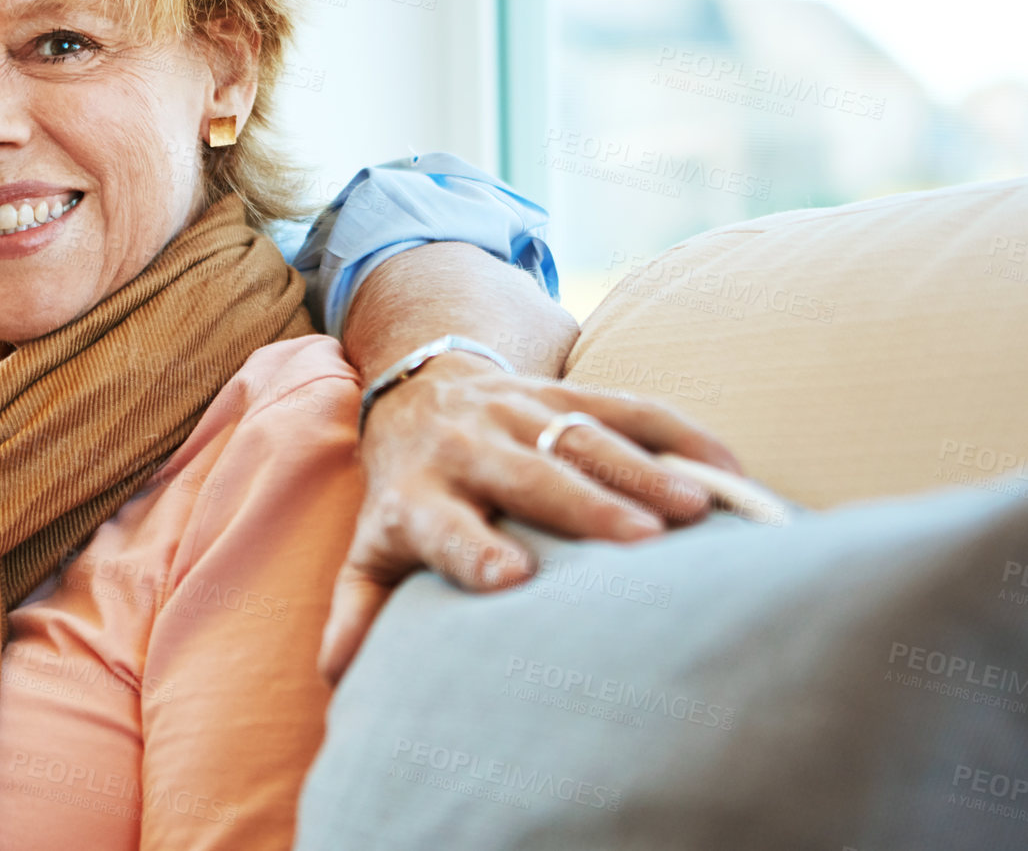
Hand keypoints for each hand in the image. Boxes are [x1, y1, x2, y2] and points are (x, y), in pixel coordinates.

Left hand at [318, 351, 740, 683]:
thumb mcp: (374, 547)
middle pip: (528, 473)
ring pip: (582, 434)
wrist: (418, 392)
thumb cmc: (406, 493)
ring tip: (695, 507)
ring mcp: (517, 409)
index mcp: (417, 493)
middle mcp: (467, 444)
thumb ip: (359, 607)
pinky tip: (726, 471)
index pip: (443, 523)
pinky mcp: (562, 388)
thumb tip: (337, 675)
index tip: (512, 579)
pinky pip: (626, 404)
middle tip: (640, 541)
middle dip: (584, 504)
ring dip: (640, 469)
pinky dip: (680, 433)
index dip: (473, 548)